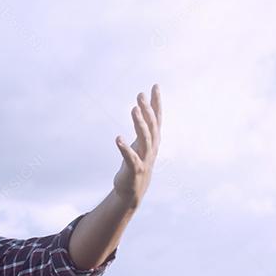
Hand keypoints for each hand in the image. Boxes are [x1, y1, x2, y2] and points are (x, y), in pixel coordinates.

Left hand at [113, 83, 161, 205]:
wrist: (133, 190)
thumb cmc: (137, 162)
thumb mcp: (141, 142)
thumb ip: (143, 125)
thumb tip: (143, 105)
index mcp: (153, 140)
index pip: (157, 118)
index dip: (157, 102)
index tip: (155, 86)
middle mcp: (152, 147)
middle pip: (152, 126)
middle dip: (147, 110)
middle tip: (140, 95)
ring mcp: (144, 158)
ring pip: (145, 139)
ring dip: (139, 124)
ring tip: (133, 109)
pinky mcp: (134, 169)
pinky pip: (130, 157)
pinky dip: (124, 148)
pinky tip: (117, 138)